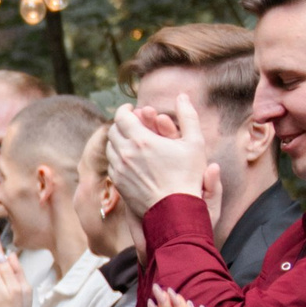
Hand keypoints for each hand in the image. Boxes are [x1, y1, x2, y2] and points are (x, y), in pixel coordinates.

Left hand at [107, 95, 211, 219]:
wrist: (175, 210)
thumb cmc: (187, 176)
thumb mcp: (195, 143)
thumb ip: (188, 116)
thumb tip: (182, 96)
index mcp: (140, 139)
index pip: (121, 116)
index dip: (124, 109)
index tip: (131, 108)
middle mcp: (125, 153)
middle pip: (112, 131)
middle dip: (121, 124)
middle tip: (131, 123)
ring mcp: (119, 169)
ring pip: (110, 148)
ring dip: (118, 141)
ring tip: (129, 140)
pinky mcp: (119, 183)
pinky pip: (112, 165)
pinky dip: (117, 158)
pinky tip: (128, 159)